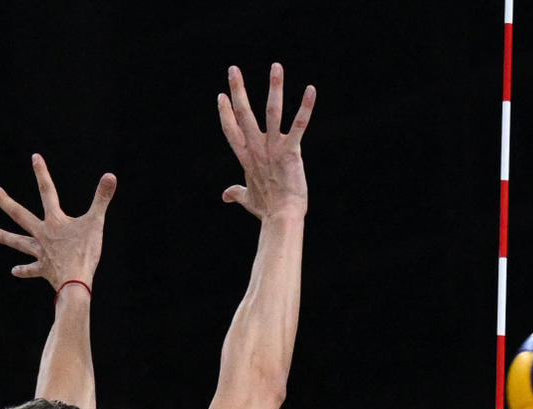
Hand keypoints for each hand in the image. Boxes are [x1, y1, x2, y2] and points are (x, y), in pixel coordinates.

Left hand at [0, 155, 114, 289]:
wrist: (74, 281)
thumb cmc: (85, 252)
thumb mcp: (96, 223)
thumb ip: (102, 198)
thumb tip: (111, 176)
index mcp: (54, 221)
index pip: (48, 192)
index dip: (42, 173)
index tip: (34, 157)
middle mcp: (42, 234)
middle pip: (21, 215)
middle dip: (7, 203)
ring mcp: (41, 252)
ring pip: (20, 243)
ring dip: (6, 238)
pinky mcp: (44, 269)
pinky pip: (32, 270)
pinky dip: (24, 270)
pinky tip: (14, 271)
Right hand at [218, 63, 313, 222]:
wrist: (282, 218)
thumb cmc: (268, 209)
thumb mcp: (249, 199)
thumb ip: (237, 193)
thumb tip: (226, 195)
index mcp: (246, 157)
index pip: (231, 130)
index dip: (225, 113)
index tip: (221, 96)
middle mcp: (257, 149)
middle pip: (244, 114)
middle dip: (238, 90)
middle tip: (233, 69)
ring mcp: (273, 148)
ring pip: (272, 111)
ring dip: (275, 87)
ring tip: (276, 66)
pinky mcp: (291, 151)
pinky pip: (299, 124)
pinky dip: (306, 107)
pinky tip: (311, 89)